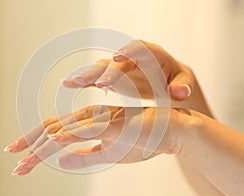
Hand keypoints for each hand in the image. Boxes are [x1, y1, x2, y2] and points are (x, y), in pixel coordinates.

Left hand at [4, 105, 198, 174]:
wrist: (171, 131)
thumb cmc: (141, 140)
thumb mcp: (109, 154)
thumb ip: (85, 156)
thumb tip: (60, 162)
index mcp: (89, 123)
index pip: (56, 132)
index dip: (36, 145)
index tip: (21, 160)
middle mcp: (91, 118)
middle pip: (53, 128)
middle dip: (30, 143)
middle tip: (11, 155)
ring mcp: (103, 119)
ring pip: (66, 130)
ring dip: (43, 144)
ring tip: (24, 160)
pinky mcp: (117, 124)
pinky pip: (91, 128)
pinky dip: (72, 133)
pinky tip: (56, 139)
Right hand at [62, 40, 193, 100]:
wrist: (168, 83)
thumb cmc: (177, 81)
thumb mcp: (184, 83)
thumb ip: (182, 86)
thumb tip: (180, 92)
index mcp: (151, 54)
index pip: (138, 48)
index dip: (126, 52)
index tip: (116, 58)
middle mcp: (132, 58)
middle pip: (115, 60)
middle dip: (104, 71)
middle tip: (94, 82)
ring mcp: (120, 67)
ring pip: (101, 68)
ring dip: (88, 76)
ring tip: (72, 82)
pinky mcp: (113, 77)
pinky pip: (96, 78)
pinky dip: (83, 82)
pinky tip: (67, 84)